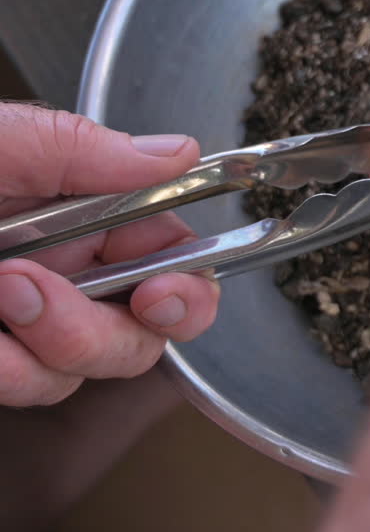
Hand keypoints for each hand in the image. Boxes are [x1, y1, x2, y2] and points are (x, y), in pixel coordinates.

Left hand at [0, 103, 220, 406]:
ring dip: (63, 337)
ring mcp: (34, 323)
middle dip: (135, 321)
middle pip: (155, 325)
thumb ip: (88, 149)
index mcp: (84, 217)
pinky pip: (36, 387)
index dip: (189, 280)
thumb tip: (182, 152)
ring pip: (99, 363)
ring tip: (5, 291)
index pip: (174, 256)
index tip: (166, 286)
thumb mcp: (6, 144)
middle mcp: (70, 272)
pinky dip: (12, 371)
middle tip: (120, 298)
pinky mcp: (0, 361)